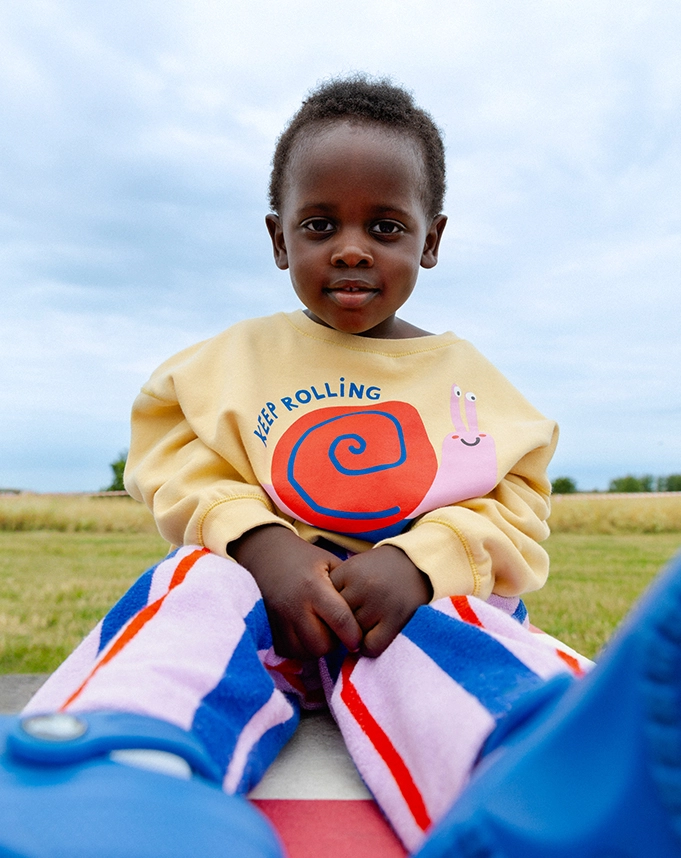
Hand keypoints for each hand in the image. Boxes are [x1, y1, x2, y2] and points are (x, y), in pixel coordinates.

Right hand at [230, 525, 362, 659]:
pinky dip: (301, 650)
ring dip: (318, 648)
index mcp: (314, 587)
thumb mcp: (330, 563)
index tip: (359, 638)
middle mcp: (295, 607)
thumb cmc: (306, 559)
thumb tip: (369, 612)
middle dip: (334, 643)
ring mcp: (280, 620)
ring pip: (305, 653)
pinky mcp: (270, 629)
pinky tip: (308, 636)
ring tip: (322, 633)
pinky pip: (289, 653)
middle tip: (337, 633)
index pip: (340, 621)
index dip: (354, 635)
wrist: (268, 556)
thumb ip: (348, 586)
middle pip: (321, 644)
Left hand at [330, 546, 432, 657]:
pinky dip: (368, 648)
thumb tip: (318, 619)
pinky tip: (371, 639)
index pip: (324, 600)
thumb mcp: (355, 567)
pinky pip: (371, 646)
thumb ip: (337, 587)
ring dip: (354, 637)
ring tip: (360, 629)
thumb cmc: (380, 569)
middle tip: (345, 625)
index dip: (326, 609)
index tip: (332, 612)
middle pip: (336, 619)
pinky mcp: (397, 619)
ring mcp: (381, 604)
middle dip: (338, 625)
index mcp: (350, 570)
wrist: (417, 564)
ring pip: (352, 635)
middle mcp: (364, 586)